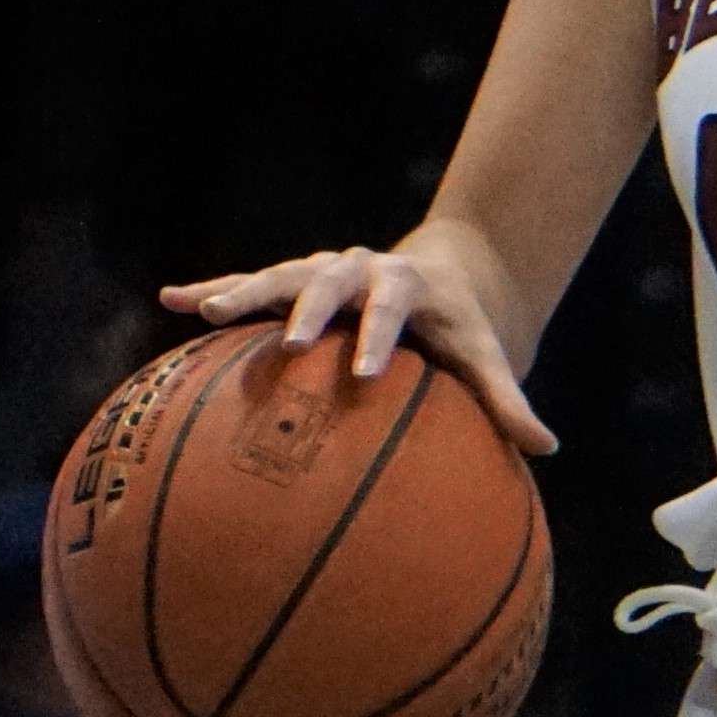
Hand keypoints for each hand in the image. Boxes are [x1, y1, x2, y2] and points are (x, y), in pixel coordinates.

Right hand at [160, 224, 553, 458]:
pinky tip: (169, 300)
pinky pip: (247, 284)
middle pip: (327, 278)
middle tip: (288, 343)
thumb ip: (506, 401)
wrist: (439, 275)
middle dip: (307, 308)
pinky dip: (209, 287)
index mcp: (405, 285)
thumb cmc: (459, 329)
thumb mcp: (484, 357)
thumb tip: (547, 449)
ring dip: (242, 289)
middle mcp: (359, 267)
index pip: (391, 308)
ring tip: (202, 310)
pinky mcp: (291, 282)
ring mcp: (320, 270)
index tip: (363, 374)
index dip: (377, 337)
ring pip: (278, 275)